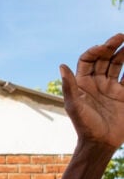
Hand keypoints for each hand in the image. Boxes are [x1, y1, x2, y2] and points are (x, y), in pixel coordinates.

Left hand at [61, 33, 123, 151]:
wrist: (100, 143)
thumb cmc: (84, 125)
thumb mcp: (75, 106)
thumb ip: (69, 86)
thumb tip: (61, 65)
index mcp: (82, 83)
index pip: (88, 60)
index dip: (95, 51)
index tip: (104, 46)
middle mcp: (96, 82)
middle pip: (103, 59)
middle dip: (111, 46)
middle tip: (121, 36)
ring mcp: (110, 88)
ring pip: (117, 65)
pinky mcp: (123, 95)